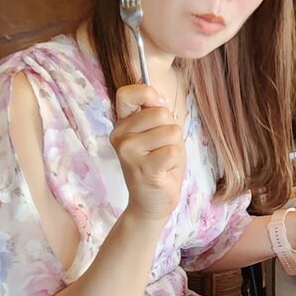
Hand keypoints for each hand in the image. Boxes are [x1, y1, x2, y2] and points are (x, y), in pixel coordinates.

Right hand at [110, 84, 184, 223]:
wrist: (151, 203)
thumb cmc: (158, 165)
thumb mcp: (157, 133)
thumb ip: (155, 113)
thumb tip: (158, 98)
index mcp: (121, 124)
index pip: (127, 93)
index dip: (147, 95)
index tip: (155, 111)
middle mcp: (120, 136)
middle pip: (160, 113)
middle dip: (172, 130)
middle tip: (163, 149)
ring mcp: (129, 152)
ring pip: (171, 131)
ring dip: (175, 147)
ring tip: (164, 161)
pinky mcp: (143, 168)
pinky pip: (173, 151)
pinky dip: (176, 161)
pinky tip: (165, 170)